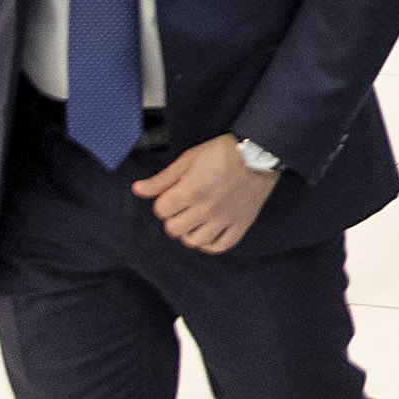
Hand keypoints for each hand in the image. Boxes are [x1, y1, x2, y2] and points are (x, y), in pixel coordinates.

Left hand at [132, 136, 280, 253]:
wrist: (260, 152)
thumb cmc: (224, 152)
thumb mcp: (189, 158)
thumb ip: (162, 178)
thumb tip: (138, 189)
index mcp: (191, 191)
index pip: (161, 211)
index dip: (164, 201)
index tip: (173, 195)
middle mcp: (206, 209)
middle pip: (174, 229)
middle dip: (174, 217)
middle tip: (183, 206)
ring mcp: (225, 218)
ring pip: (195, 241)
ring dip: (190, 232)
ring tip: (194, 220)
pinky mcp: (241, 223)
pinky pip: (221, 246)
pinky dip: (211, 244)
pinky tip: (208, 233)